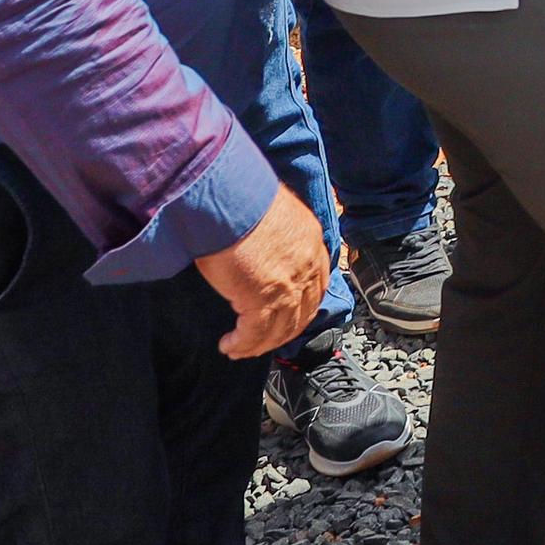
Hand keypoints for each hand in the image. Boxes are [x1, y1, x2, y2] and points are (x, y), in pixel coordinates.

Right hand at [196, 187, 333, 359]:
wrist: (227, 196)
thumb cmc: (239, 196)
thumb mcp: (269, 214)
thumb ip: (273, 235)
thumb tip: (260, 247)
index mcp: (311, 242)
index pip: (317, 283)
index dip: (302, 304)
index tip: (287, 314)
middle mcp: (306, 266)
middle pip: (302, 312)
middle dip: (283, 330)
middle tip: (263, 340)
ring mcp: (287, 286)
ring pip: (280, 329)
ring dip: (260, 343)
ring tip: (241, 348)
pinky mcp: (262, 301)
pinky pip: (255, 334)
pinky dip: (242, 345)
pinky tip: (229, 346)